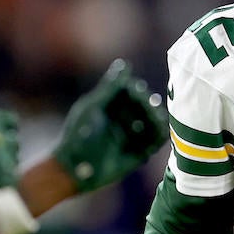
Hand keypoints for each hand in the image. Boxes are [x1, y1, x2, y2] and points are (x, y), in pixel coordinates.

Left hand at [53, 59, 167, 192]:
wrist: (73, 168)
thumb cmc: (78, 134)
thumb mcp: (92, 107)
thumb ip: (109, 88)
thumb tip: (124, 65)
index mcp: (110, 108)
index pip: (129, 94)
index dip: (136, 91)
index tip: (137, 91)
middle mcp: (121, 122)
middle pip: (142, 109)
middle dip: (148, 106)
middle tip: (151, 104)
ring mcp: (129, 138)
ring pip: (150, 126)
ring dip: (156, 120)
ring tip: (158, 118)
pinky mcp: (136, 154)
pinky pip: (153, 144)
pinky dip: (159, 136)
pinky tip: (160, 131)